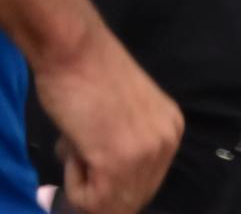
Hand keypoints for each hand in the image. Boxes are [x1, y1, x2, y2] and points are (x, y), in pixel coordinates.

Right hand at [34, 23, 182, 213]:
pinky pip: (90, 202)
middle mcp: (166, 142)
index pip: (143, 180)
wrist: (70, 44)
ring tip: (78, 139)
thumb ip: (123, 142)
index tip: (89, 151)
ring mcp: (146, 154)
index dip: (109, 176)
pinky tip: (75, 143)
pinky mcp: (119, 164)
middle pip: (131, 197)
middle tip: (79, 144)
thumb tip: (103, 178)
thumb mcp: (119, 110)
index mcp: (169, 128)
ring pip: (109, 204)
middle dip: (98, 182)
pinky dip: (73, 182)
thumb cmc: (82, 67)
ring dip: (84, 180)